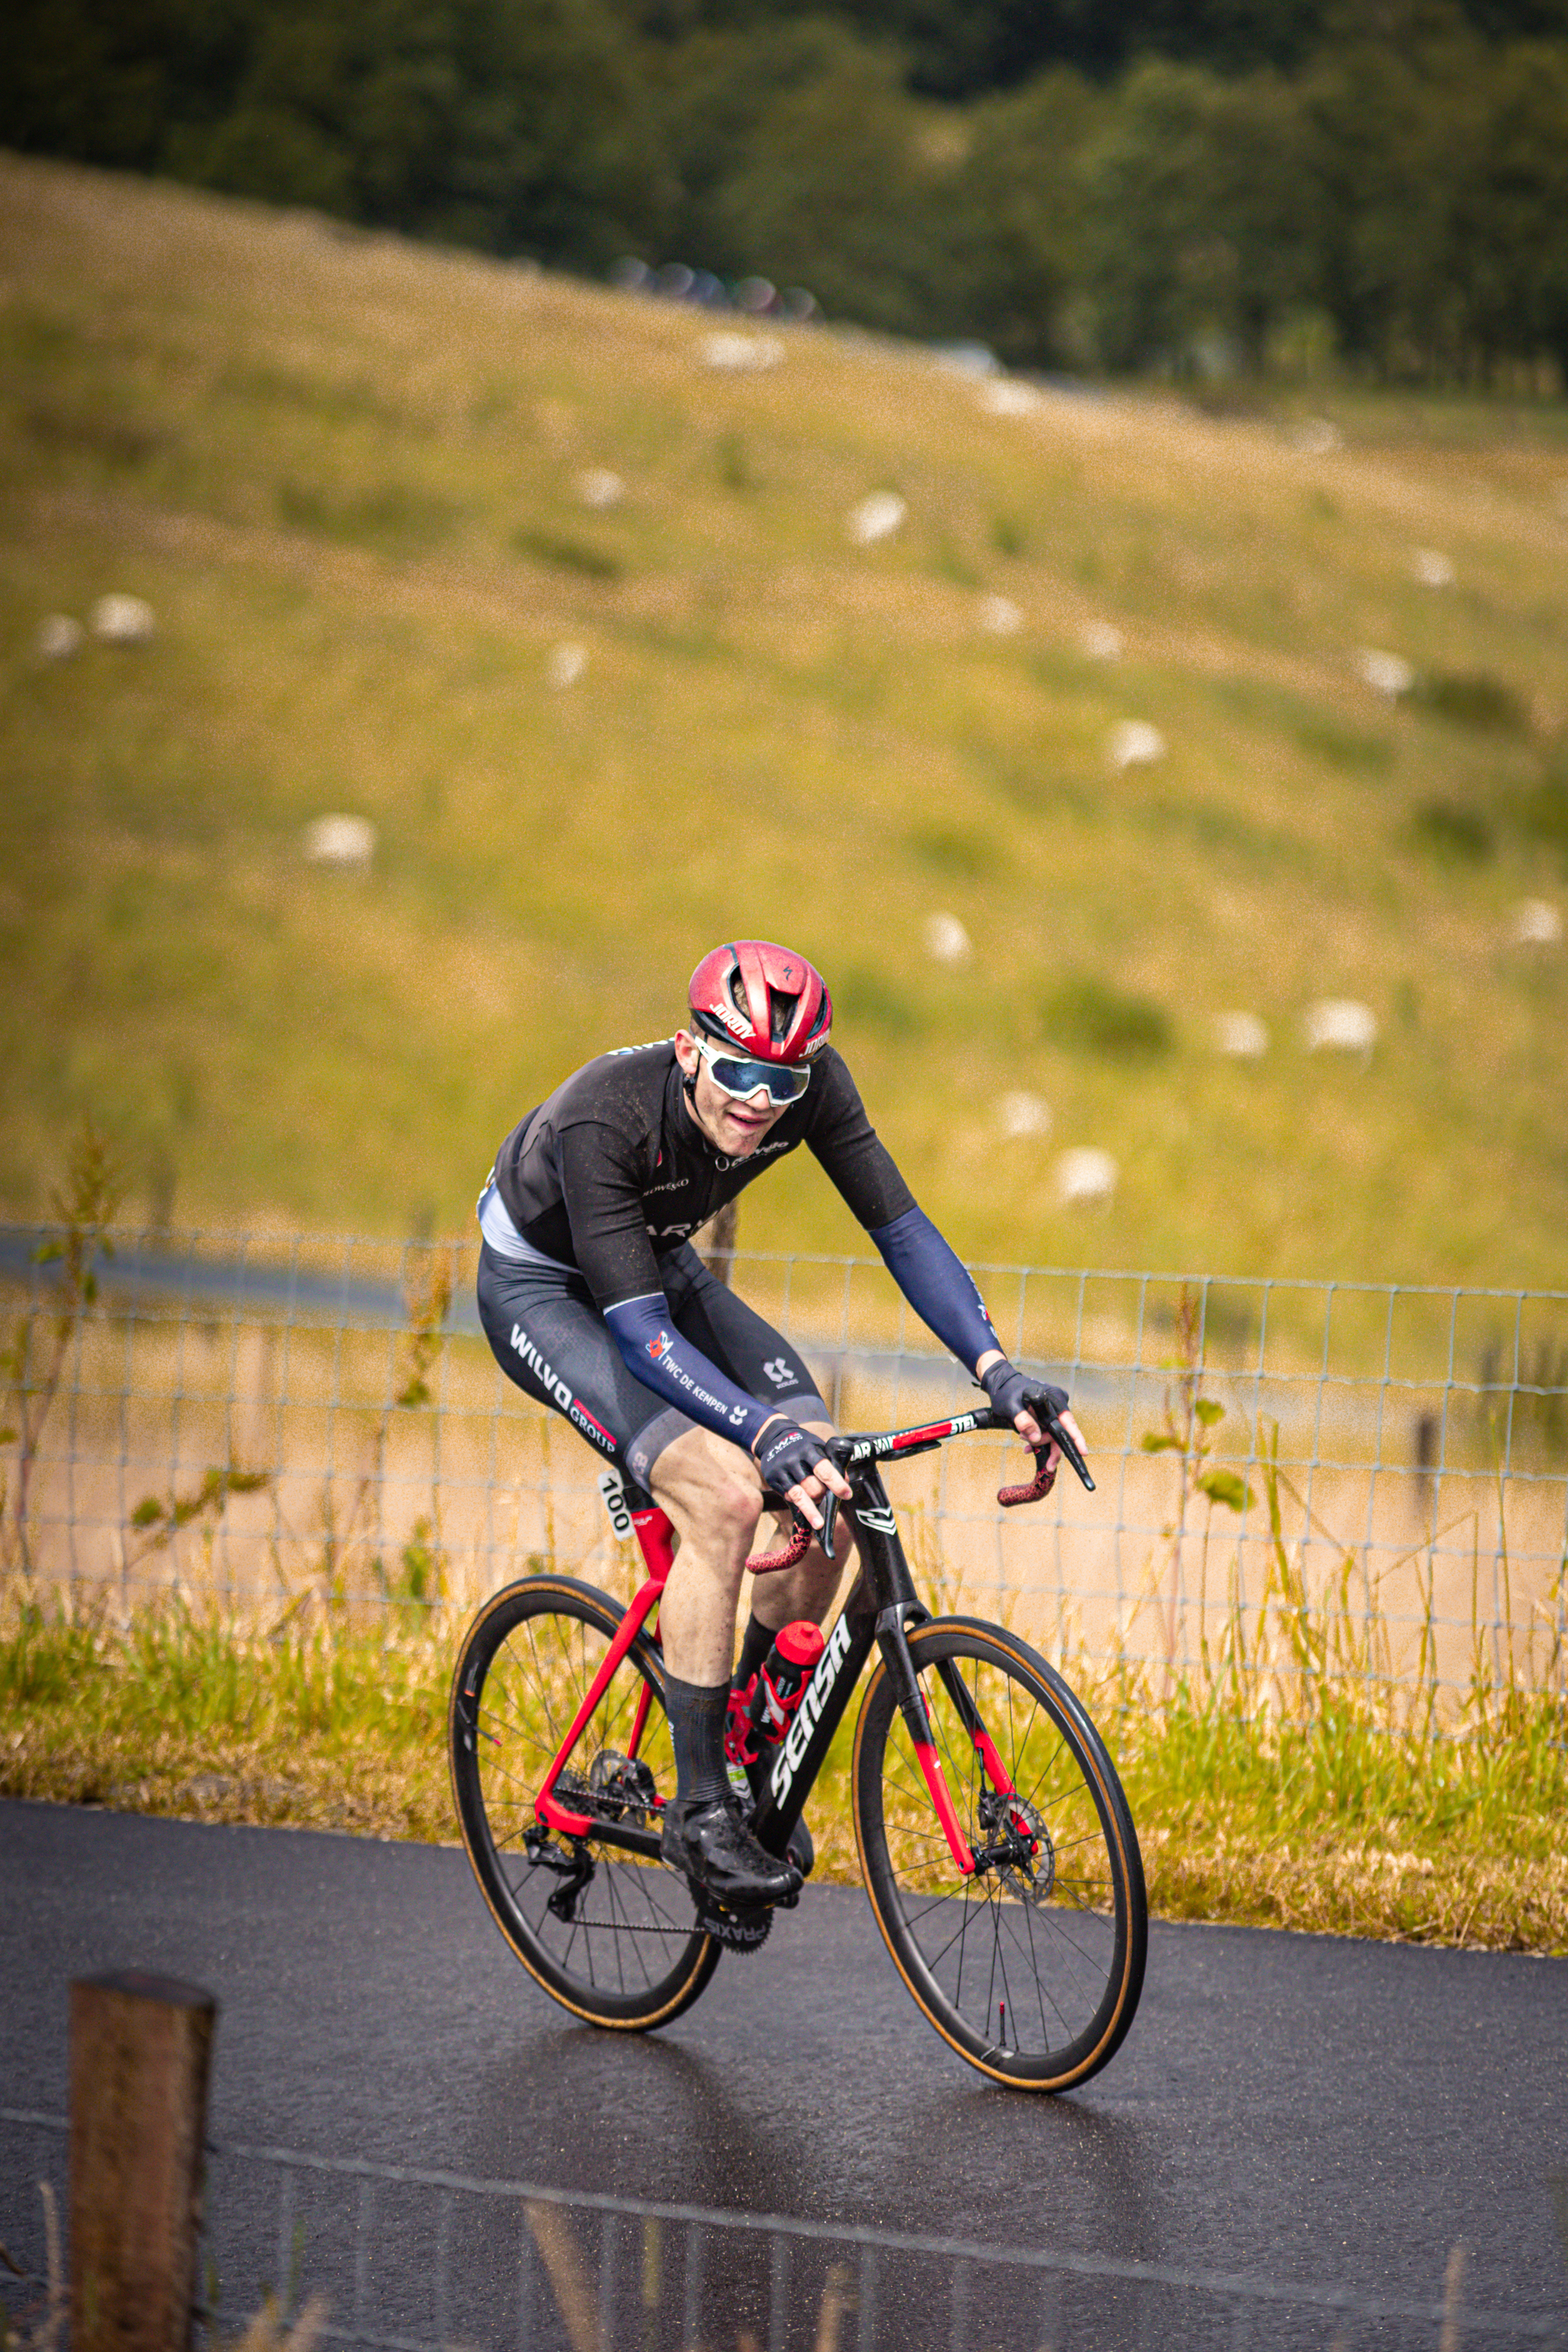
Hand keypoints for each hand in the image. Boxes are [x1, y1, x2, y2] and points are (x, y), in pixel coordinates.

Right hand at [752, 1416, 852, 1533]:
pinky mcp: (772, 1480)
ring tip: (819, 1520)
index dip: (837, 1485)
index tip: (847, 1495)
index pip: (825, 1470)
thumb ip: (831, 1463)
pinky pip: (788, 1497)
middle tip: (825, 1496)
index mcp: (807, 1450)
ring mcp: (781, 1471)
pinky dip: (798, 1503)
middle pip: (813, 1487)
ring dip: (811, 1510)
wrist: (774, 1439)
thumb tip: (845, 1482)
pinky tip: (802, 1504)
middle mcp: (793, 1460)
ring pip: (799, 1497)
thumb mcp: (818, 1446)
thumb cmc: (802, 1445)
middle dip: (822, 1496)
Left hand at [976, 1356, 1082, 1472]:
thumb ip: (1023, 1421)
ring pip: (1054, 1435)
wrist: (1002, 1385)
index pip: (1068, 1422)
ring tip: (1025, 1445)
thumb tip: (1035, 1437)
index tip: (1083, 1453)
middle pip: (1060, 1432)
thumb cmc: (1006, 1392)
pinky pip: (1048, 1432)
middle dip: (1048, 1445)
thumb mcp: (1010, 1407)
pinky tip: (1028, 1446)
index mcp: (1054, 1398)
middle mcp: (1057, 1404)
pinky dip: (1039, 1440)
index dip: (1077, 1439)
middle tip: (1032, 1452)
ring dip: (1041, 1443)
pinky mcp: (1048, 1415)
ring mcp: (1053, 1410)